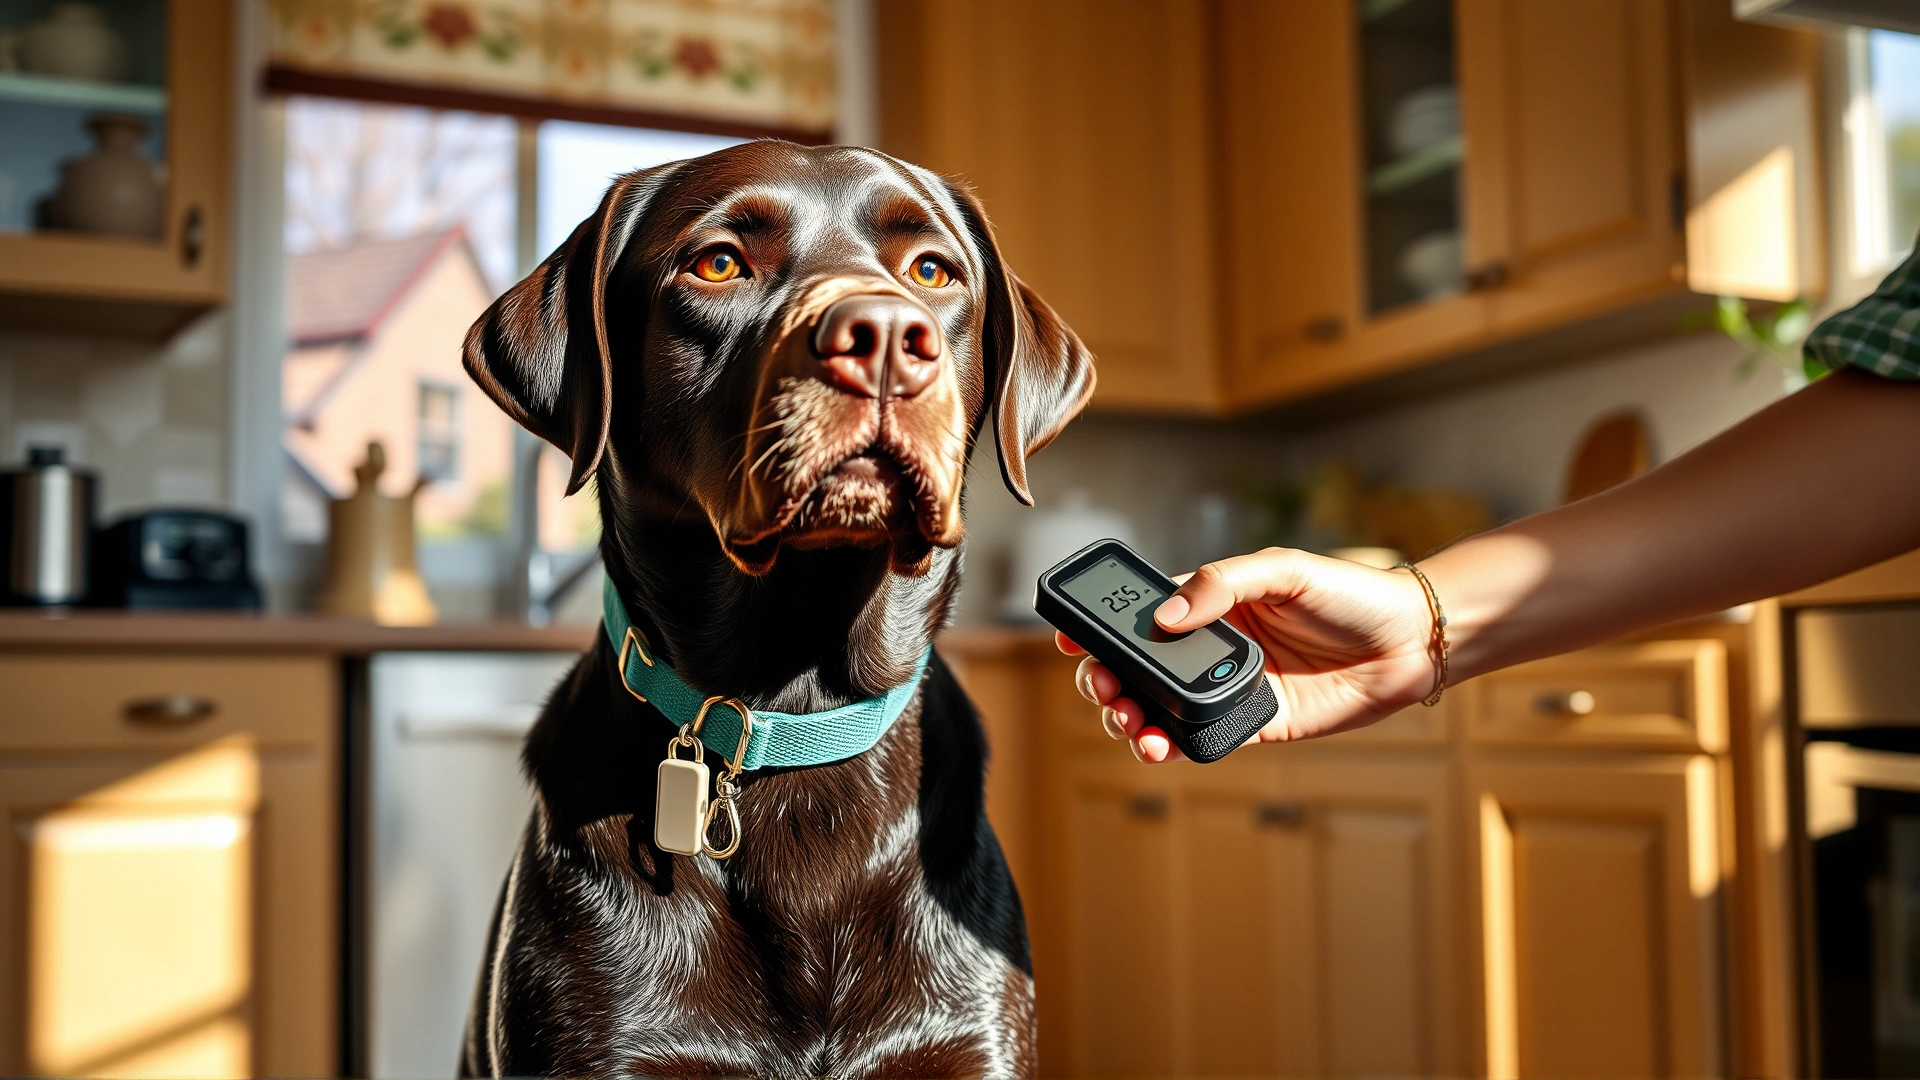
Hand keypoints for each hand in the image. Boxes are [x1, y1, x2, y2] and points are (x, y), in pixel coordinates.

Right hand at [1058, 548, 1439, 761]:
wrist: (1411, 640)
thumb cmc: (1350, 593)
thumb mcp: (1283, 569)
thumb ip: (1223, 585)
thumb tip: (1166, 617)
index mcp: (1211, 605)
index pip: (1141, 616)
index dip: (1100, 628)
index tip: (1068, 636)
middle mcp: (1212, 649)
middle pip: (1138, 669)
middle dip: (1105, 680)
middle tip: (1102, 686)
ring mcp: (1230, 689)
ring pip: (1160, 709)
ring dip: (1131, 718)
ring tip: (1129, 722)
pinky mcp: (1256, 725)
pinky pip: (1202, 739)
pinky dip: (1172, 747)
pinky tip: (1158, 746)